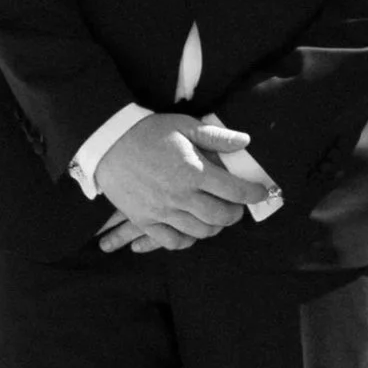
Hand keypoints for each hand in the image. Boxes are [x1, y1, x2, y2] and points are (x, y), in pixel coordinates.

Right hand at [93, 113, 278, 254]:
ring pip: (201, 231)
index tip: (260, 192)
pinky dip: (188, 240)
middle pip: (221, 216)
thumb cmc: (147, 131)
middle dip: (236, 213)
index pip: (235, 191)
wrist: (107, 141)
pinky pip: (173, 241)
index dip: (253, 194)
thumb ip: (215, 137)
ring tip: (216, 217)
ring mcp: (162, 211)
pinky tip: (192, 229)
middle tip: (237, 207)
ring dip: (215, 227)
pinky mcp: (145, 220)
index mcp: (193, 170)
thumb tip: (245, 142)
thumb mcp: (183, 125)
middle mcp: (180, 195)